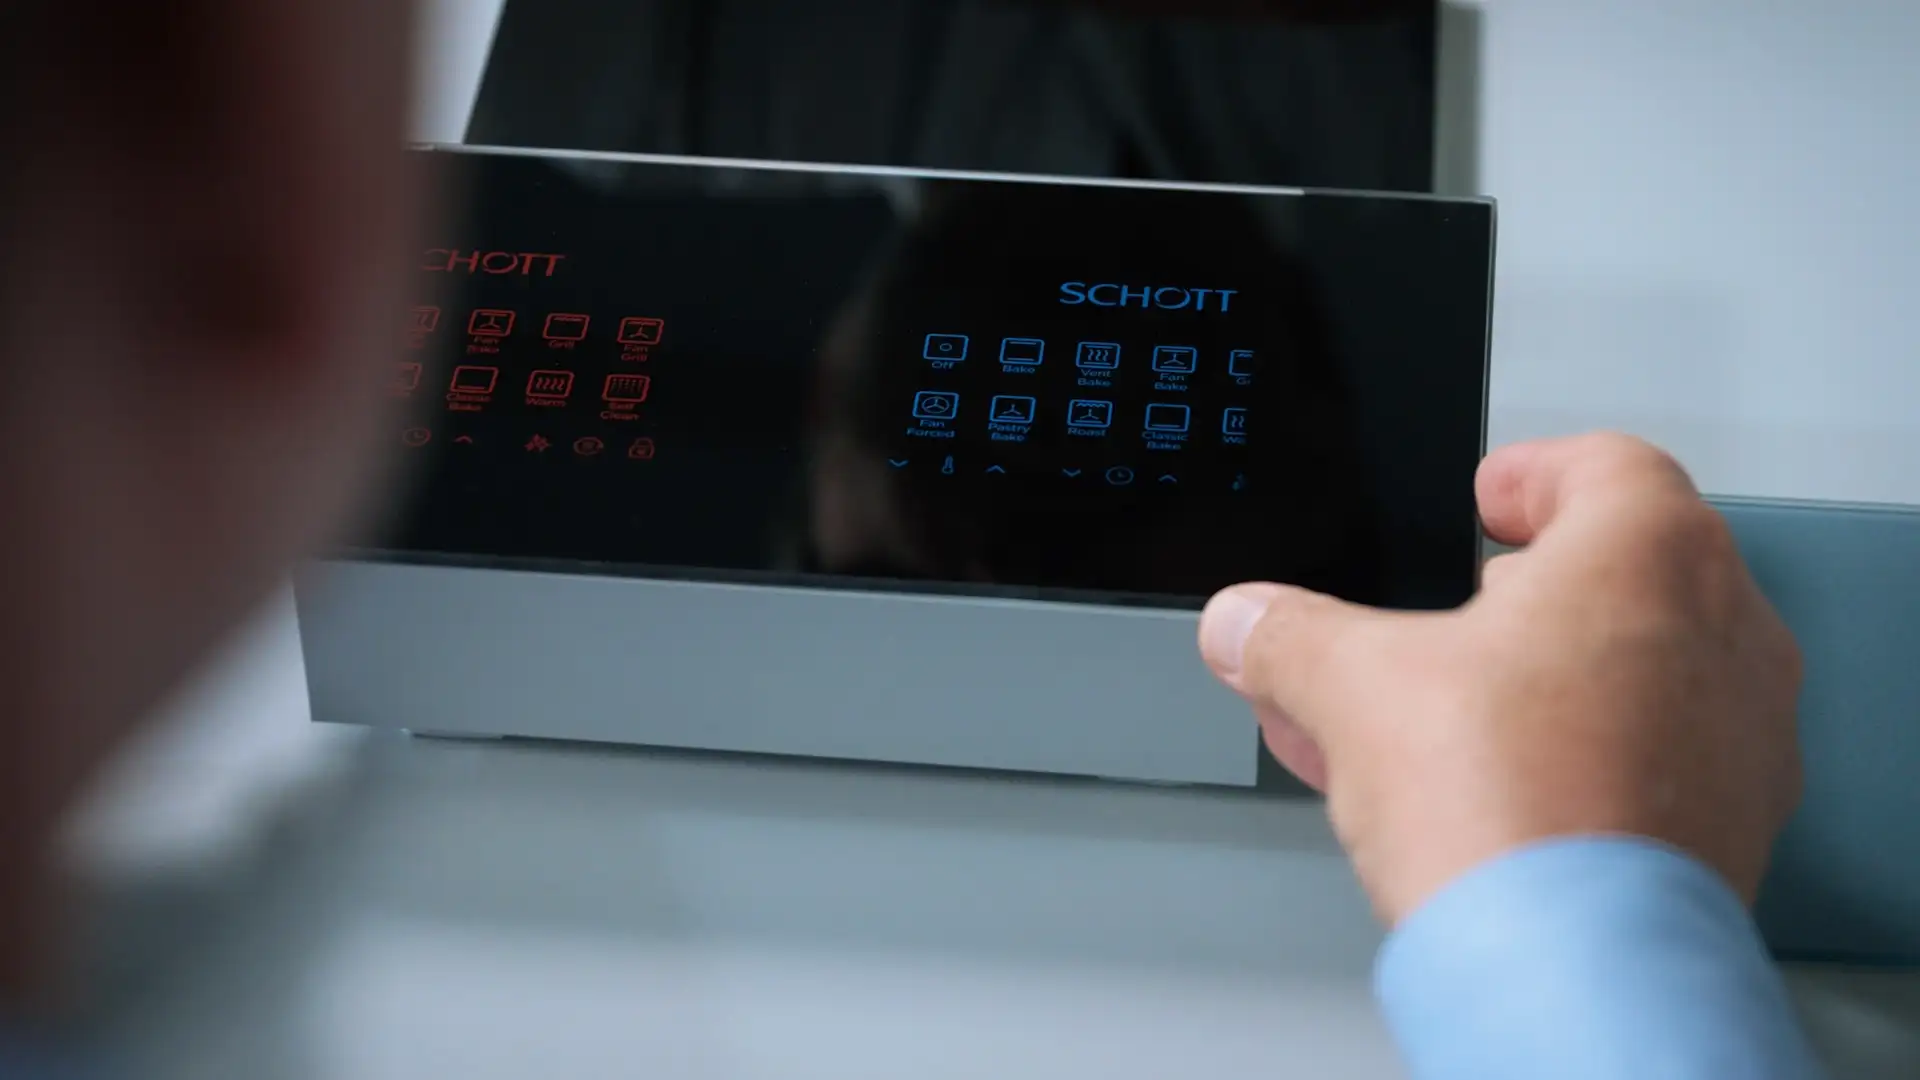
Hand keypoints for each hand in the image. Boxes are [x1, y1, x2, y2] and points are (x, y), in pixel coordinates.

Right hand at [1197, 433, 1803, 923]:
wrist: (1572, 971)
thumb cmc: (1515, 810)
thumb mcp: (1350, 687)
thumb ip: (1288, 635)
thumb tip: (1245, 624)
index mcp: (1650, 553)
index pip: (1605, 464)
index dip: (1531, 473)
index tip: (1490, 494)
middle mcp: (1724, 630)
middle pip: (1614, 574)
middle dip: (1511, 595)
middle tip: (1444, 614)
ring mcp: (1740, 734)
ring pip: (1628, 672)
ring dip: (1532, 680)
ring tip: (1430, 721)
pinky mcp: (1729, 825)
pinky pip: (1644, 758)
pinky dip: (1569, 756)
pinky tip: (1474, 797)